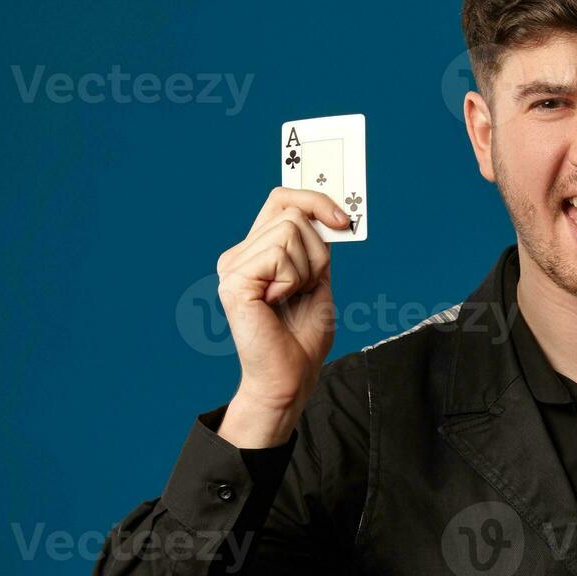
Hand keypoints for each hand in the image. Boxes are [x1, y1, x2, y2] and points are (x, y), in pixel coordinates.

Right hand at [215, 187, 351, 446]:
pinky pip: (280, 255)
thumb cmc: (302, 336)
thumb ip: (317, 245)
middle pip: (291, 212)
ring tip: (291, 297)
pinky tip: (278, 303)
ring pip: (289, 231)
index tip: (344, 220)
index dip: (314, 198)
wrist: (291, 377)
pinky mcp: (235, 281)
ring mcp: (233, 267)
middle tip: (310, 283)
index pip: (281, 199)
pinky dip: (293, 279)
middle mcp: (239, 255)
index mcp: (256, 251)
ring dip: (306, 268)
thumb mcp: (318, 279)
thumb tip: (328, 212)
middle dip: (316, 248)